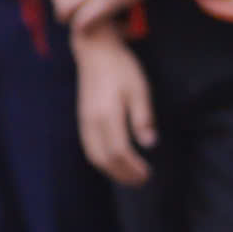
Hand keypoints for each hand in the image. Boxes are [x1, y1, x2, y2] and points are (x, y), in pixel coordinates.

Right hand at [75, 26, 155, 185]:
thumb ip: (142, 117)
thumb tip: (149, 143)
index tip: (148, 174)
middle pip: (104, 158)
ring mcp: (84, 120)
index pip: (119, 151)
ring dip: (111, 170)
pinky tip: (114, 161)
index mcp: (107, 114)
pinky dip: (101, 160)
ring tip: (129, 176)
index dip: (133, 167)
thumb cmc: (121, 68)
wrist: (95, 51)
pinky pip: (88, 147)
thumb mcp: (139, 89)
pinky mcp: (82, 118)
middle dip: (122, 174)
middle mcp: (92, 121)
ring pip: (93, 155)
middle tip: (142, 181)